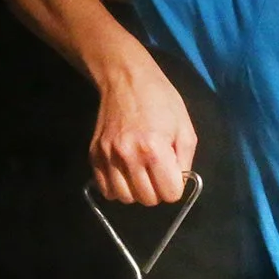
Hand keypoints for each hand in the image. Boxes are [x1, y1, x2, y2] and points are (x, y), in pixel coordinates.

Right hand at [90, 60, 196, 204]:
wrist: (125, 79)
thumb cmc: (161, 100)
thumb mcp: (185, 128)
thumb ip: (185, 161)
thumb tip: (177, 184)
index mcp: (154, 149)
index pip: (169, 194)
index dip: (175, 186)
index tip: (172, 173)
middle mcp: (128, 156)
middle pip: (147, 199)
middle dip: (157, 190)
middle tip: (157, 172)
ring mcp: (108, 157)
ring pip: (125, 198)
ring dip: (137, 191)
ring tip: (141, 173)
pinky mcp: (94, 156)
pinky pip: (106, 190)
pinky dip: (117, 189)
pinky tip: (125, 174)